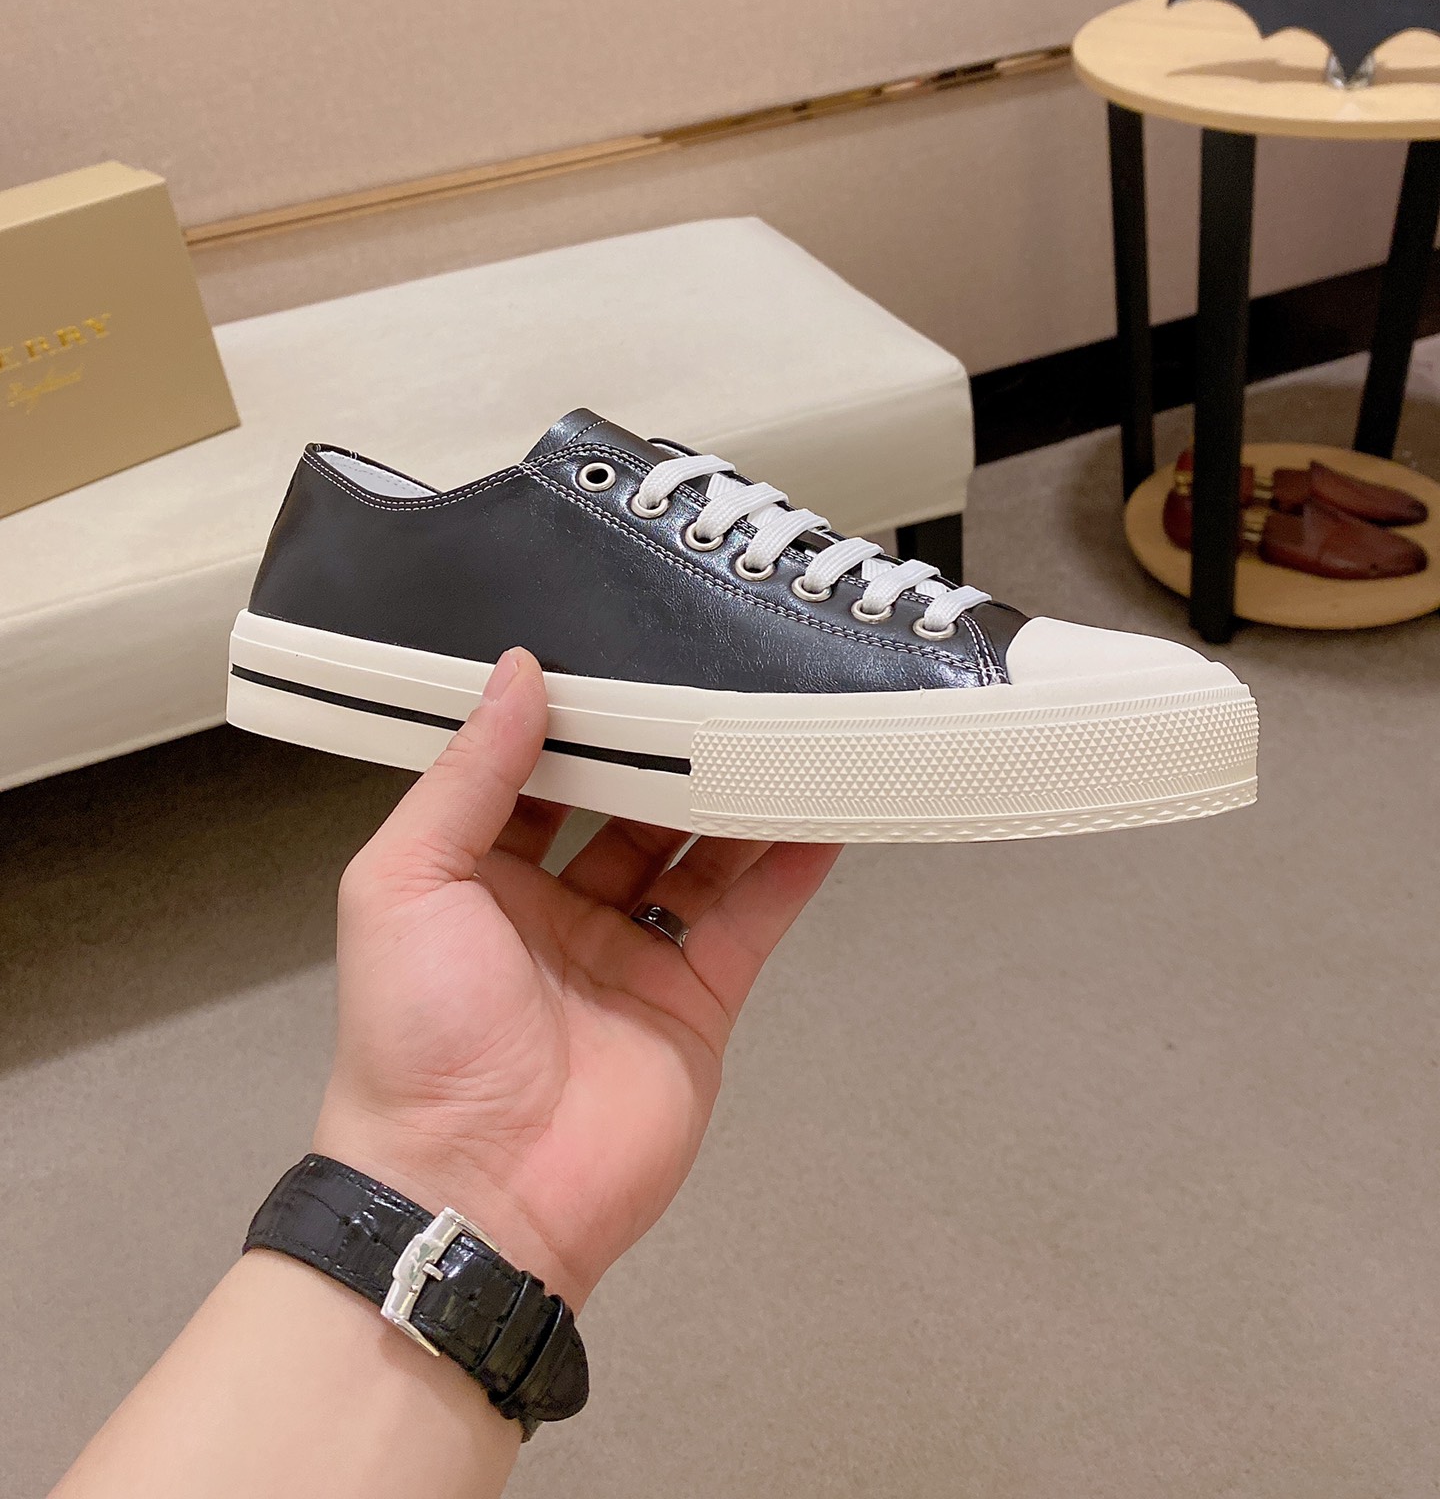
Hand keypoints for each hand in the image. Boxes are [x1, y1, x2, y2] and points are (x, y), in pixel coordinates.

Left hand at [313, 648, 839, 1308]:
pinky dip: (789, 866)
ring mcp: (631, 954)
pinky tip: (818, 810)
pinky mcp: (695, 999)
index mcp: (478, 878)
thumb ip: (466, 776)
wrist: (475, 1193)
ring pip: (699, 853)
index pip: (534, 773)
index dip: (572, 719)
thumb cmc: (412, 1045)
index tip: (611, 654)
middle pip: (628, 807)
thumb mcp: (405, 882)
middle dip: (666, 752)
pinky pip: (750, 917)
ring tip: (778, 723)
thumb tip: (513, 675)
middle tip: (710, 676)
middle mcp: (558, 910)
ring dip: (735, 796)